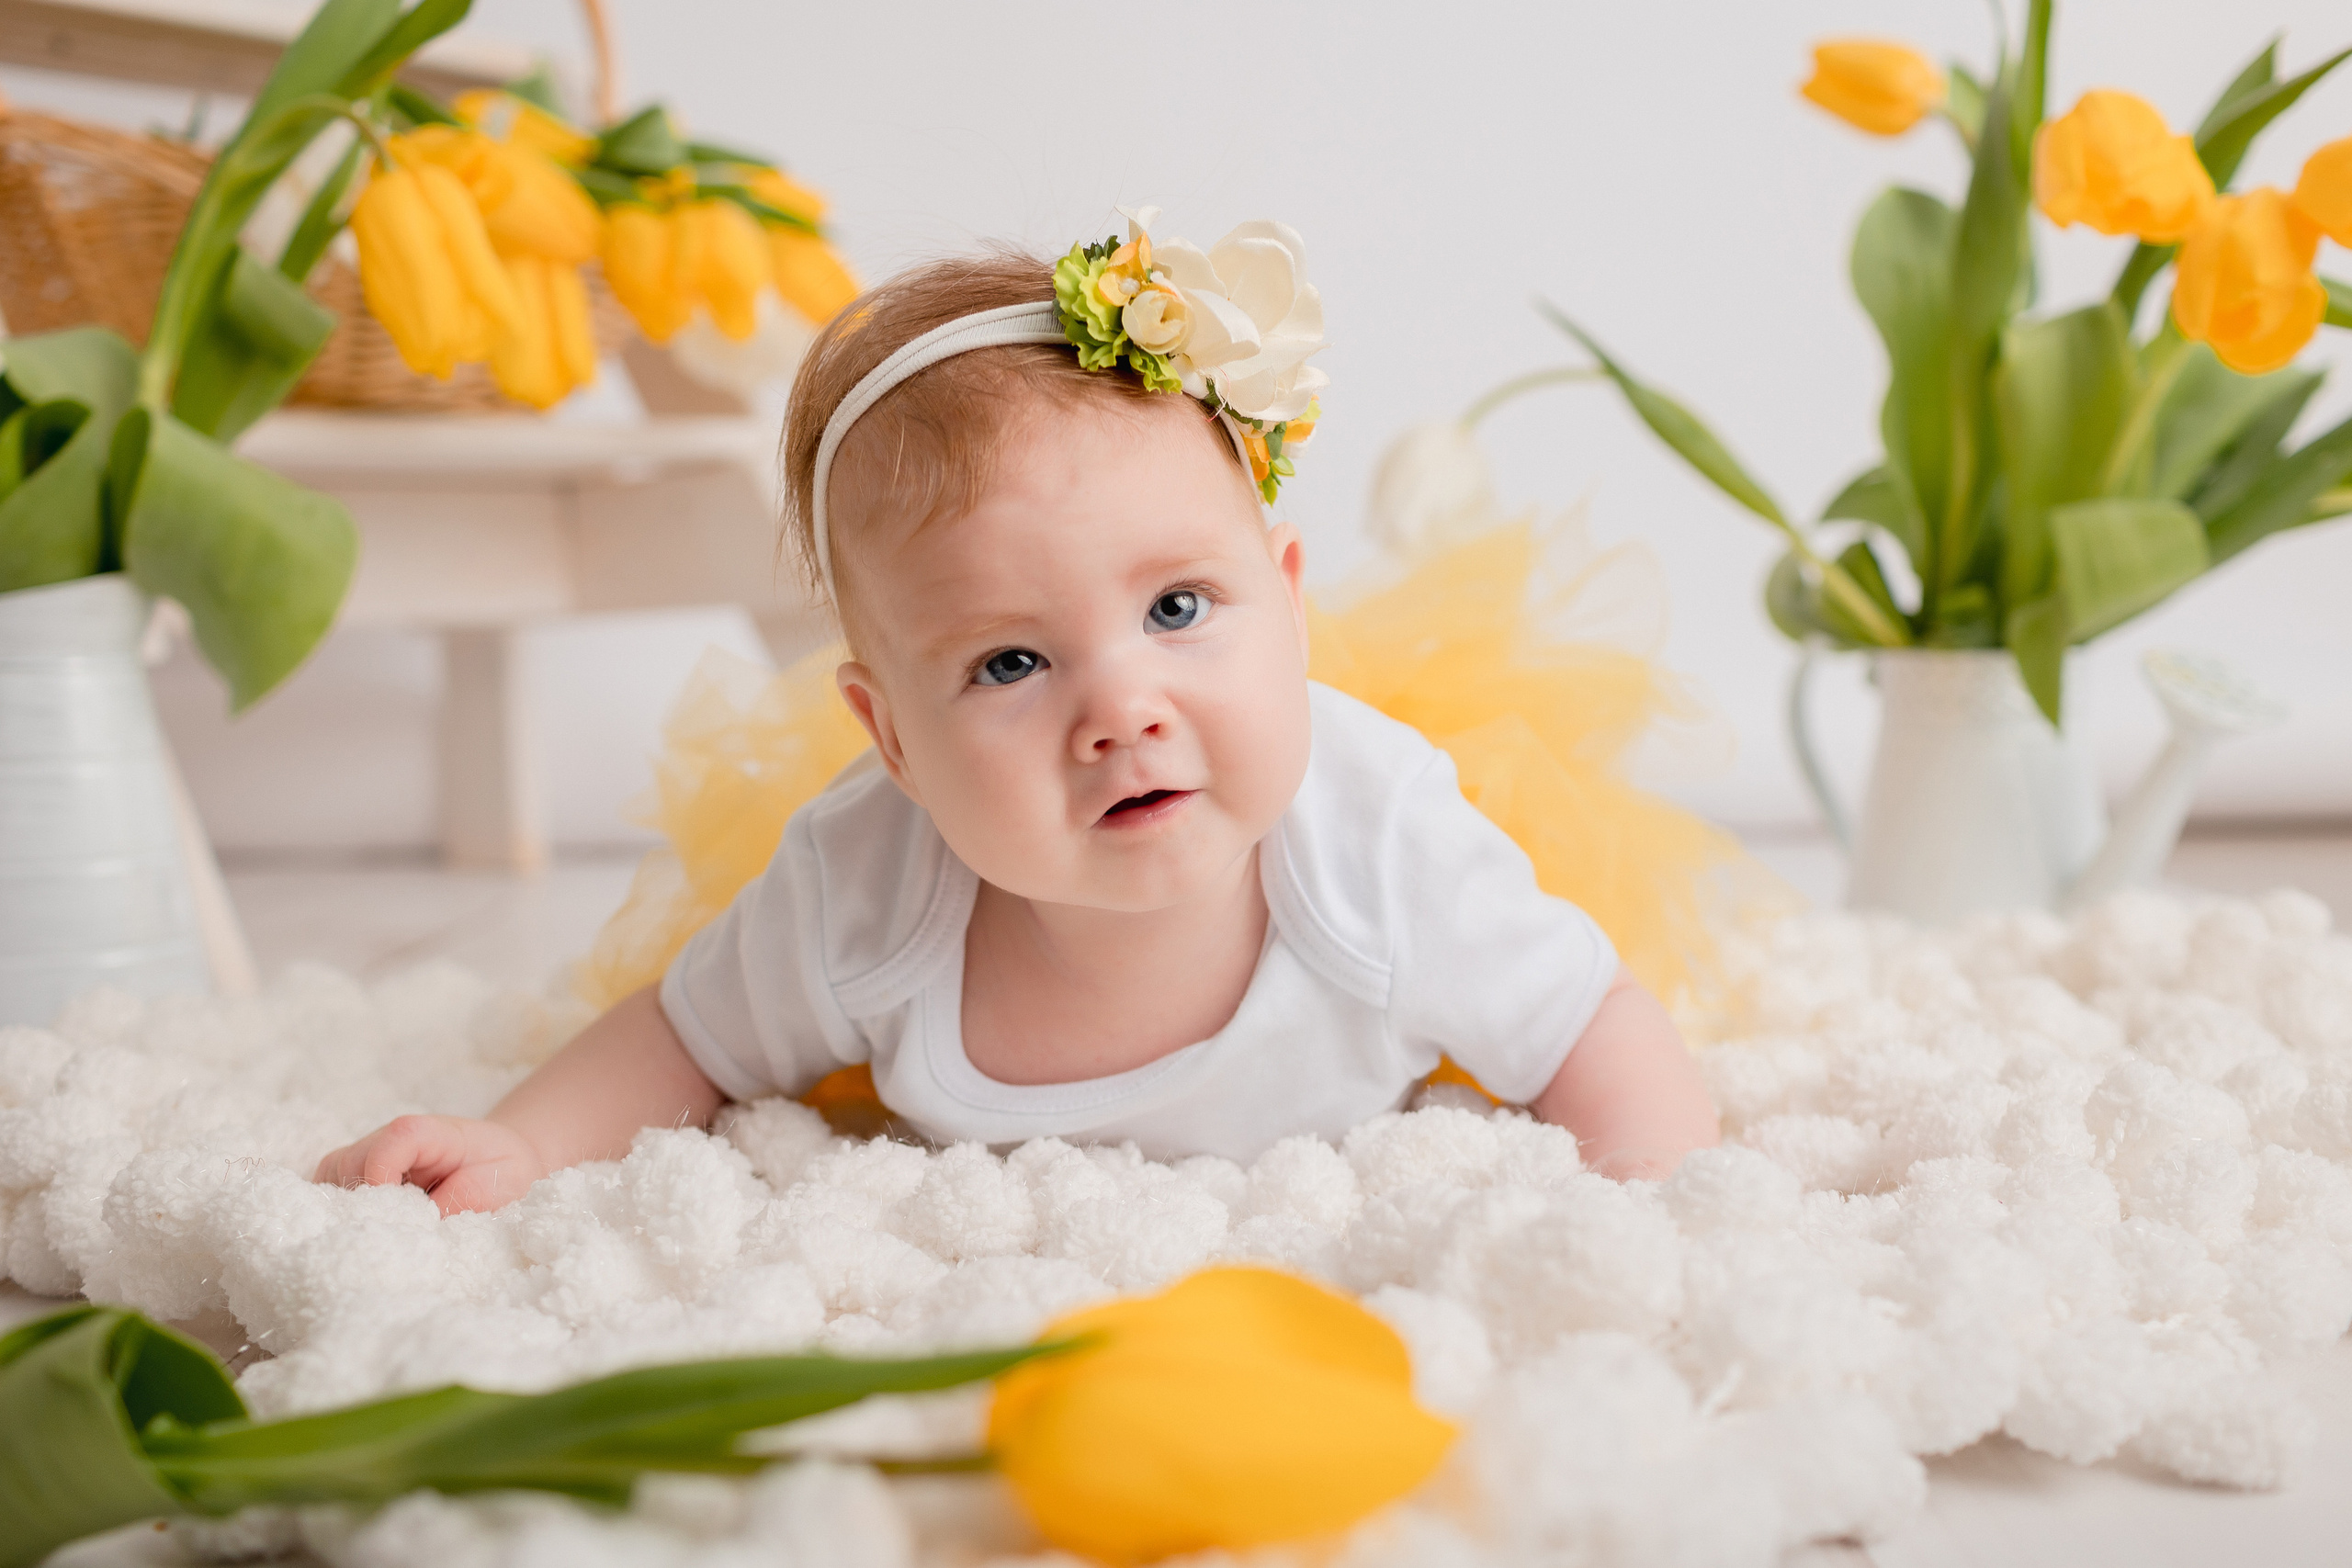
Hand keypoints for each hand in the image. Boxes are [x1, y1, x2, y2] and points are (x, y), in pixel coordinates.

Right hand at [313, 1115, 548, 1215]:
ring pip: (330, 1181)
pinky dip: (339, 1215)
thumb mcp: (501, 1184)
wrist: (499, 1164)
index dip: (383, 1182)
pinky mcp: (355, 1176)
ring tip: (385, 1232)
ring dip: (349, 1212)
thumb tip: (418, 1228)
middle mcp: (387, 1138)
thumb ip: (460, 1201)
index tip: (401, 1218)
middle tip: (395, 1234)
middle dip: (364, 1206)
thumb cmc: (502, 1170)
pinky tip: (368, 1231)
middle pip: (348, 1166)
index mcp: (427, 1132)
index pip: (388, 1146)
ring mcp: (367, 1155)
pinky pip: (328, 1194)